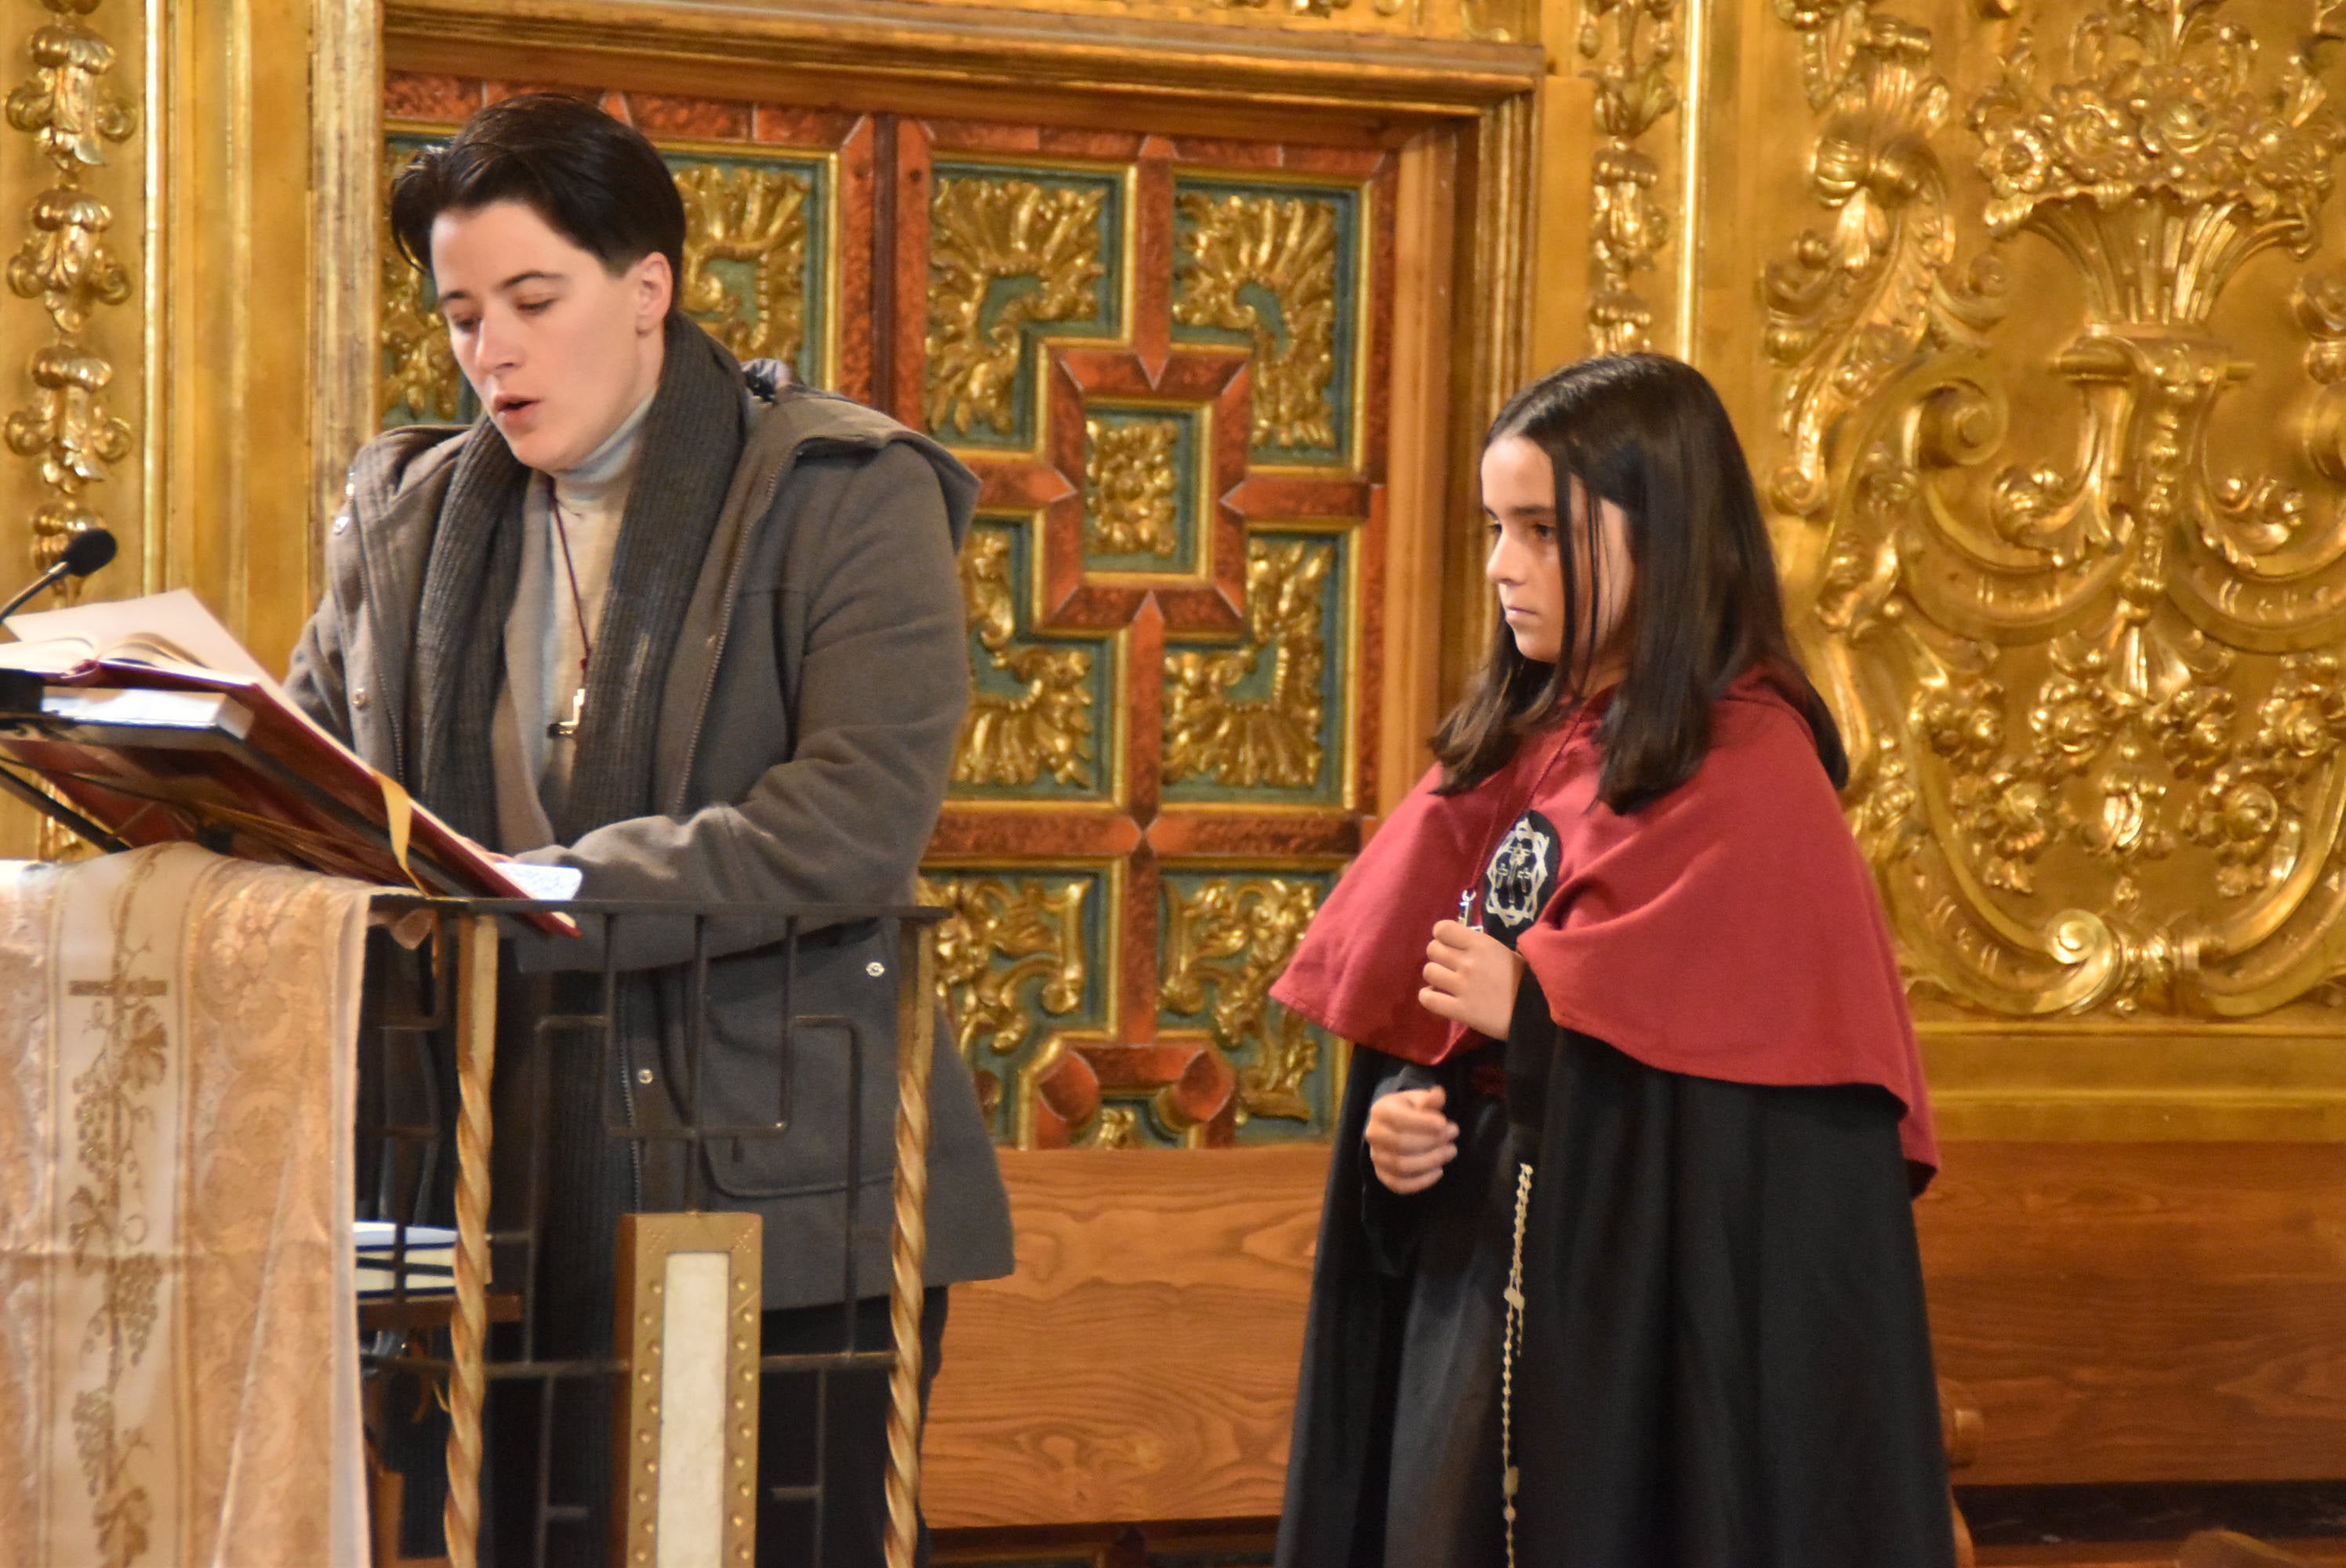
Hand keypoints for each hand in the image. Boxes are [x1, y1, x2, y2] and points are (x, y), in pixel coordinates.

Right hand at [1365, 1085, 1456, 1194]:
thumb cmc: (1410, 1111)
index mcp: (1380, 1111)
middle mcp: (1373, 1135)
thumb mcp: (1419, 1100)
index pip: (1398, 1120)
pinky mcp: (1383, 1175)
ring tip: (1450, 1151)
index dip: (1423, 1124)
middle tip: (1452, 1136)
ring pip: (1402, 1166)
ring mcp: (1376, 1157)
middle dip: (1431, 1142)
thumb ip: (1429, 1099)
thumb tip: (1438, 1094)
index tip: (1444, 1123)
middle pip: (1401, 1144)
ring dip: (1431, 1161)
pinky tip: (1439, 1171)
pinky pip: (1400, 1185)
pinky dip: (1422, 1182)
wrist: (1395, 1126)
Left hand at [1419, 919, 1523, 1038]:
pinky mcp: (1460, 1010)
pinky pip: (1428, 999)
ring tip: (1445, 981)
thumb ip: (1483, 948)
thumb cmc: (1529, 980)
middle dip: (1438, 956)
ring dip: (1435, 975)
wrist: (1538, 1011)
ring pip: (1428, 971)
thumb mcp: (1508, 953)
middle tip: (1449, 965)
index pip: (1442, 929)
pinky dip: (1428, 997)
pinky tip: (1437, 997)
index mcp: (1481, 944)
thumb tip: (1465, 946)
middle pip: (1432, 949)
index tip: (1450, 943)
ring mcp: (1462, 986)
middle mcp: (1467, 961)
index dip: (1442, 936)